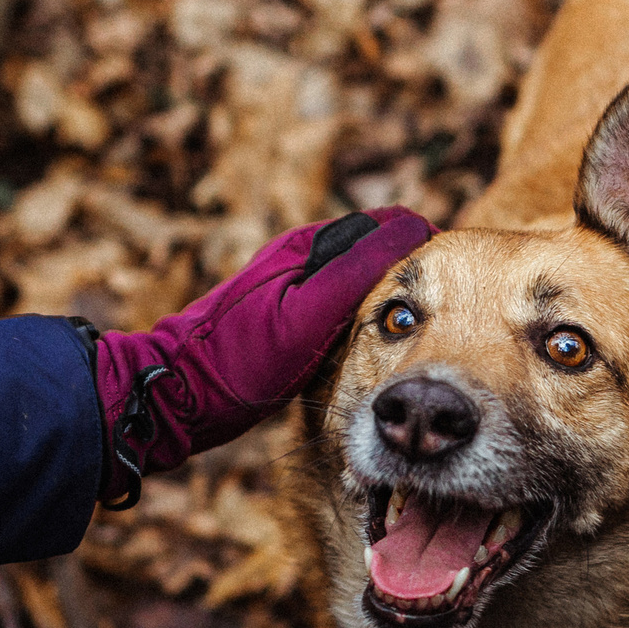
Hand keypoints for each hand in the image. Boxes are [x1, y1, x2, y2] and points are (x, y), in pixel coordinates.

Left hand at [91, 208, 431, 503]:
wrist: (174, 398)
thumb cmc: (237, 366)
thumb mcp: (303, 321)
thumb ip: (353, 274)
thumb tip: (410, 229)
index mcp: (310, 246)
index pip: (392, 230)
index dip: (427, 261)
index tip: (454, 298)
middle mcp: (304, 256)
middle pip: (382, 255)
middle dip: (414, 283)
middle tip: (443, 324)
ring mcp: (295, 284)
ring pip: (364, 283)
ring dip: (392, 305)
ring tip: (417, 343)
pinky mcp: (288, 314)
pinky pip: (345, 308)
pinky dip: (367, 325)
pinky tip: (376, 358)